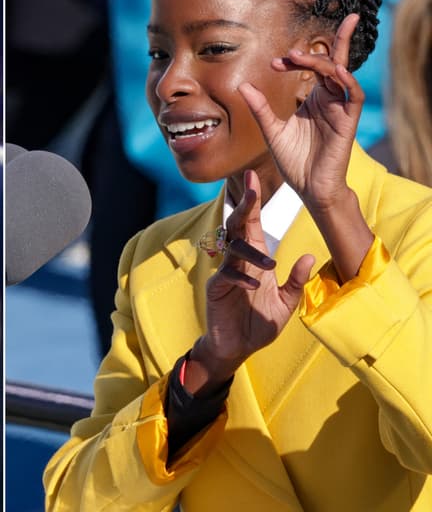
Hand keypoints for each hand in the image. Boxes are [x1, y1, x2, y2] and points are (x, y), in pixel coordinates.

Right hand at [196, 170, 314, 384]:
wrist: (237, 348)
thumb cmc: (259, 323)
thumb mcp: (286, 303)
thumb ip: (296, 281)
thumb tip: (308, 256)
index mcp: (255, 259)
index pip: (252, 224)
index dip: (253, 201)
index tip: (254, 176)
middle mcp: (238, 261)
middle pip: (237, 227)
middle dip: (244, 206)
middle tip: (251, 187)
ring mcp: (224, 273)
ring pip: (232, 250)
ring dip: (250, 253)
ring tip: (269, 266)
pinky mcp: (216, 289)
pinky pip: (226, 276)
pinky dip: (241, 278)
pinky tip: (254, 286)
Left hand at [237, 13, 362, 208]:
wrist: (307, 187)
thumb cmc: (294, 160)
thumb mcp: (272, 130)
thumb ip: (260, 108)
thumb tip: (242, 85)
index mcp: (314, 99)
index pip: (313, 67)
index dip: (296, 60)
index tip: (275, 63)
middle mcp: (330, 99)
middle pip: (335, 62)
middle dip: (336, 39)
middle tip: (298, 42)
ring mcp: (340, 109)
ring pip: (340, 74)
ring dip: (323, 61)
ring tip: (299, 56)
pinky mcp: (347, 122)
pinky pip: (353, 96)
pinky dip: (347, 82)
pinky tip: (337, 71)